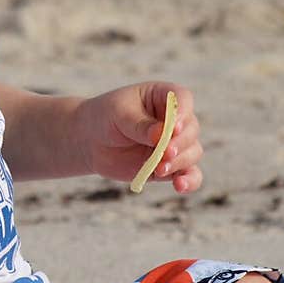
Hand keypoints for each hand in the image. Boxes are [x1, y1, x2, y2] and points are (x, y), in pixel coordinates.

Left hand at [75, 81, 202, 193]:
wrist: (90, 141)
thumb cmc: (105, 117)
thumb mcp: (118, 113)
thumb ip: (140, 124)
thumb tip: (161, 135)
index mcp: (162, 96)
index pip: (182, 99)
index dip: (182, 113)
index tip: (173, 128)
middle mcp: (174, 120)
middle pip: (191, 129)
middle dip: (180, 143)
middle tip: (165, 153)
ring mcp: (174, 143)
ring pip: (192, 152)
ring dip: (181, 162)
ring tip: (159, 170)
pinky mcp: (170, 166)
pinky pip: (189, 174)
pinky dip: (189, 181)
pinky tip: (180, 186)